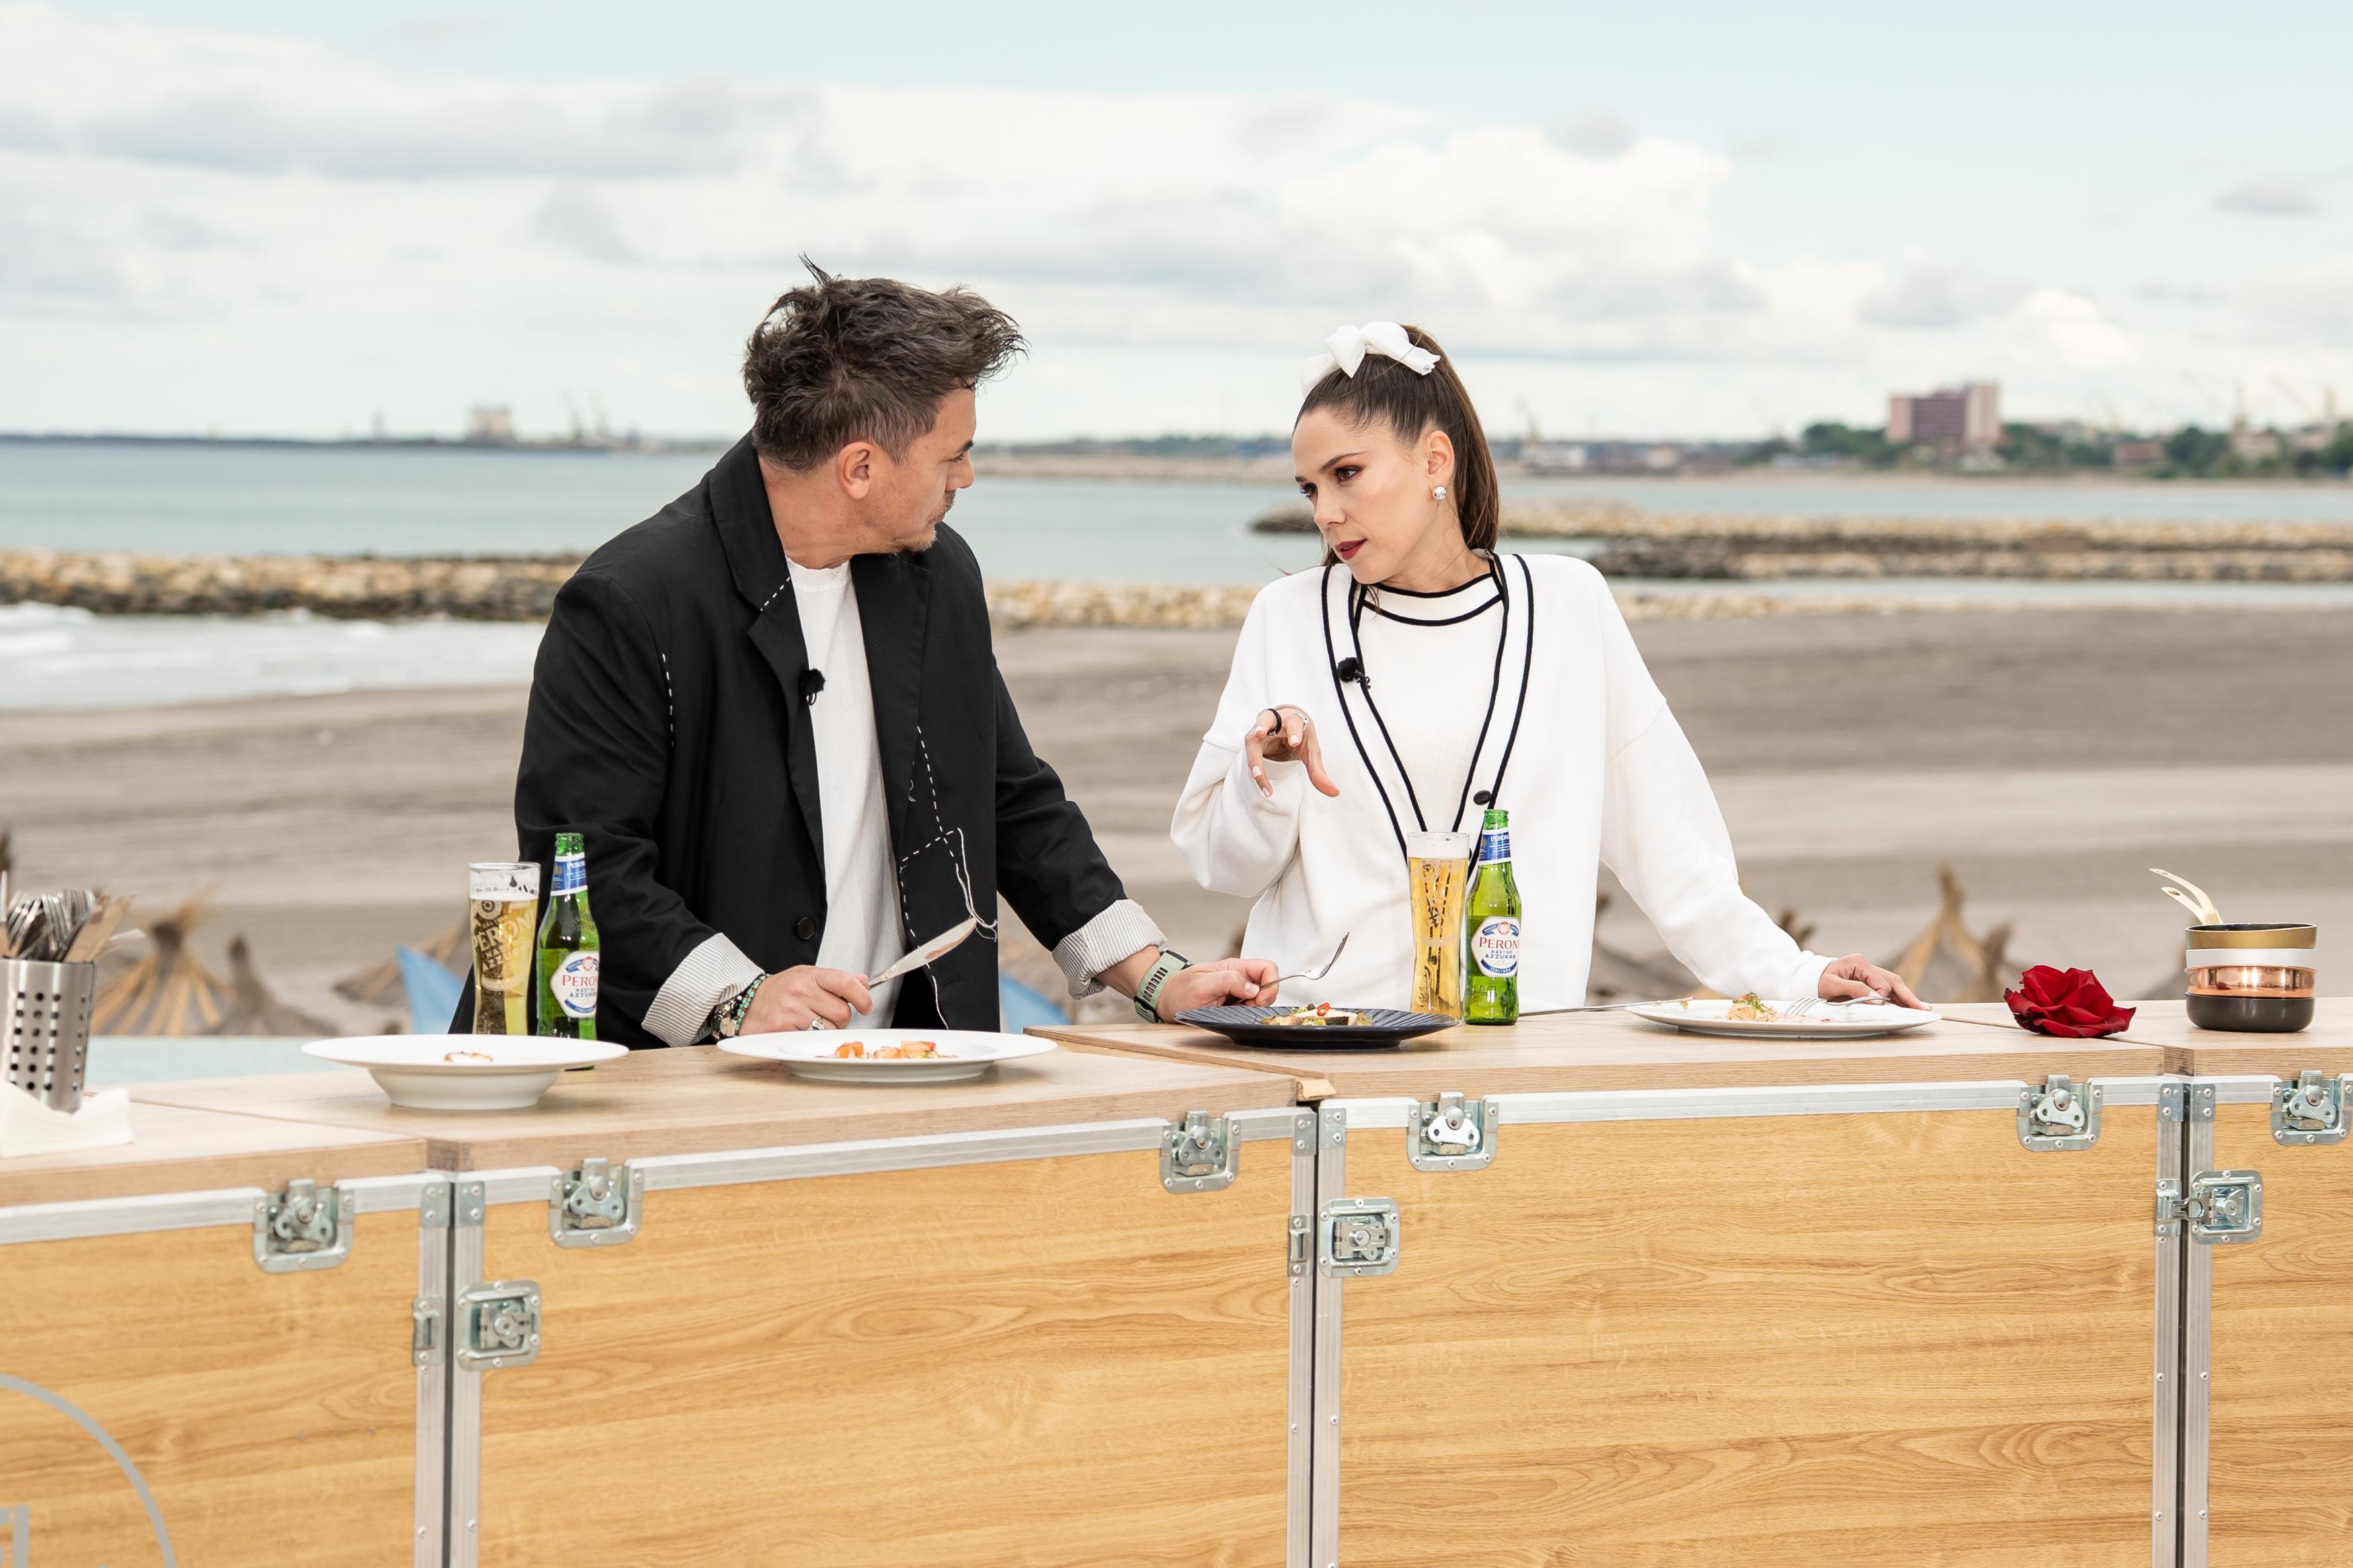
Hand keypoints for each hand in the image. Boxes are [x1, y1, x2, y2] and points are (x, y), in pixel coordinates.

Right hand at [741, 966, 874, 1032]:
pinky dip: (811, 1039)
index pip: (845, 983)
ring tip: (810, 1021)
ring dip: (826, 1030)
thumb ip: (835, 981)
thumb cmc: (778, 991)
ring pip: (830, 1029)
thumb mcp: (806, 976)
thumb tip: (862, 982)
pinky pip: (813, 1040)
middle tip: (827, 1015)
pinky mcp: (784, 1030)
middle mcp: (800, 992)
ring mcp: (791, 1011)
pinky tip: (800, 1029)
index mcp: (809, 976)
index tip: (866, 1005)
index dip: (862, 996)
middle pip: (842, 1012)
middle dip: (841, 1018)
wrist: (746, 1002)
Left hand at [1153, 957, 1281, 1020]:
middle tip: (1242, 1008)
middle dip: (1262, 1000)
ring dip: (1252, 1009)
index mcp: (1234, 967)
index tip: (1257, 1000)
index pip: (1267, 968)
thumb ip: (1228, 981)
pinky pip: (1250, 1009)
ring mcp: (1237, 991)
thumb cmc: (1179, 991)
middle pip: (1268, 986)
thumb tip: (1253, 988)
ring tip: (1232, 1011)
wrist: (1165, 1000)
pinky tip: (1230, 1015)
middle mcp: (1239, 977)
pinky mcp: (1233, 1004)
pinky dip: (1245, 1015)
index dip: (1270, 984)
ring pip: (1261, 1000)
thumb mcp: (1201, 985)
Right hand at [1245, 705, 1340, 799]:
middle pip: (1265, 719)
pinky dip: (1254, 768)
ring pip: (1251, 738)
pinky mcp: (1252, 741)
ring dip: (1253, 756)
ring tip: (1256, 774)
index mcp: (1293, 720)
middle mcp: (1274, 721)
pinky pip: (1250, 753)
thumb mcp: (1311, 751)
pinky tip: (1260, 781)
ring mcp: (1259, 730)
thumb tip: (1335, 793)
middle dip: (1262, 726)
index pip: (1293, 722)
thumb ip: (1318, 772)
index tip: (1295, 743)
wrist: (1287, 729)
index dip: (1293, 731)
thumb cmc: (1300, 737)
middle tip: (1259, 733)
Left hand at [1818, 955, 1923, 1009]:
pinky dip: (1899, 998)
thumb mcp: (1831, 985)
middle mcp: (1868, 966)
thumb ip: (1853, 989)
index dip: (1881, 997)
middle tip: (1922, 1009)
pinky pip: (1889, 990)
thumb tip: (1876, 998)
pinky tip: (1909, 1006)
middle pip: (1893, 981)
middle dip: (1908, 996)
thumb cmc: (1819, 980)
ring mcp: (1871, 972)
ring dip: (1907, 998)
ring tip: (1922, 1009)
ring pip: (1895, 985)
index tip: (1879, 1007)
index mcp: (1859, 963)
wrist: (1811, 977)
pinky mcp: (1871, 980)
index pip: (1880, 982)